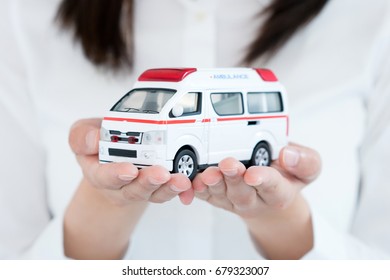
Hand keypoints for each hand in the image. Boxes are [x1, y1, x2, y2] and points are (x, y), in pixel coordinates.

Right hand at [69, 118, 193, 205]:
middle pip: (134, 190)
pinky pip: (170, 190)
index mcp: (99, 173)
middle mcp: (121, 186)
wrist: (115, 152)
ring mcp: (142, 188)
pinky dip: (182, 189)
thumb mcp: (83, 133)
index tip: (129, 170)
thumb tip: (93, 141)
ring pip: (155, 193)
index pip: (105, 177)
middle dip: (148, 182)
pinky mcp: (159, 187)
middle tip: (162, 174)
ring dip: (169, 188)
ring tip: (182, 180)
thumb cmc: (99, 142)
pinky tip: (191, 184)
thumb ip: (82, 136)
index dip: (116, 175)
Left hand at [192, 143, 320, 258]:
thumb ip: (305, 162)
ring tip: (208, 173)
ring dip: (213, 184)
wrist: (270, 192)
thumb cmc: (287, 176)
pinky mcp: (216, 197)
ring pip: (221, 195)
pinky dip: (196, 189)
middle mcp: (254, 199)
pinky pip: (204, 196)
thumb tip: (287, 155)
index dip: (263, 180)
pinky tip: (192, 181)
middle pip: (242, 193)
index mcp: (279, 192)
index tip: (254, 174)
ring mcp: (233, 199)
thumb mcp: (308, 167)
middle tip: (228, 164)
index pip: (273, 188)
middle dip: (234, 179)